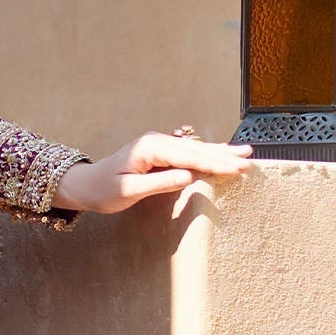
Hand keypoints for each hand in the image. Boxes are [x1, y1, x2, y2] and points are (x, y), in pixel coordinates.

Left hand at [54, 131, 256, 214]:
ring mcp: (159, 145)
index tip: (235, 169)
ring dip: (221, 152)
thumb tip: (188, 176)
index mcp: (150, 149)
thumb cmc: (103, 191)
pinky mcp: (160, 152)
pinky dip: (208, 153)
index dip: (214, 163)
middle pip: (196, 150)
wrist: (86, 184)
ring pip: (195, 149)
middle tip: (249, 162)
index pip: (188, 157)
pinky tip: (224, 152)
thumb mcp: (128, 192)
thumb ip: (159, 184)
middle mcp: (156, 142)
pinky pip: (188, 153)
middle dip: (224, 156)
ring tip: (246, 153)